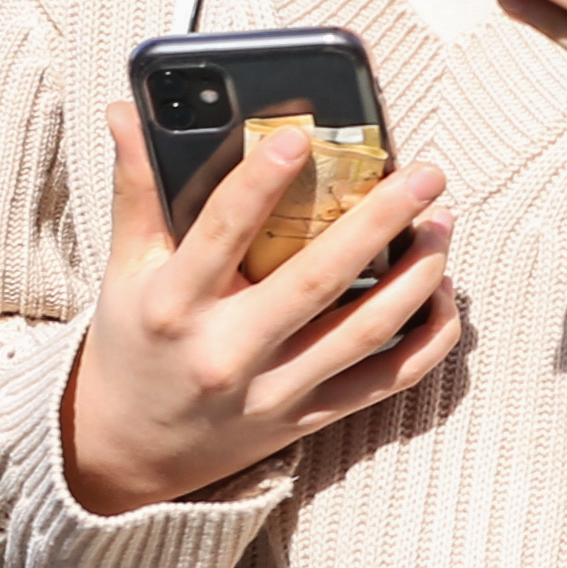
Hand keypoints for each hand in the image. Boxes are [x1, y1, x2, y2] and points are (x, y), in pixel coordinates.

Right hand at [58, 107, 461, 515]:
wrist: (126, 455)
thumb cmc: (131, 346)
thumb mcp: (123, 271)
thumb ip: (137, 190)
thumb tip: (125, 112)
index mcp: (176, 305)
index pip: (221, 234)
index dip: (259, 183)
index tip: (301, 136)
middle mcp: (228, 352)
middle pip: (316, 280)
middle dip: (378, 223)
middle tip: (424, 175)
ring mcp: (274, 391)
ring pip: (364, 332)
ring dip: (416, 277)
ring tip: (442, 224)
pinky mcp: (307, 418)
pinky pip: (385, 382)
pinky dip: (426, 341)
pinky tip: (443, 295)